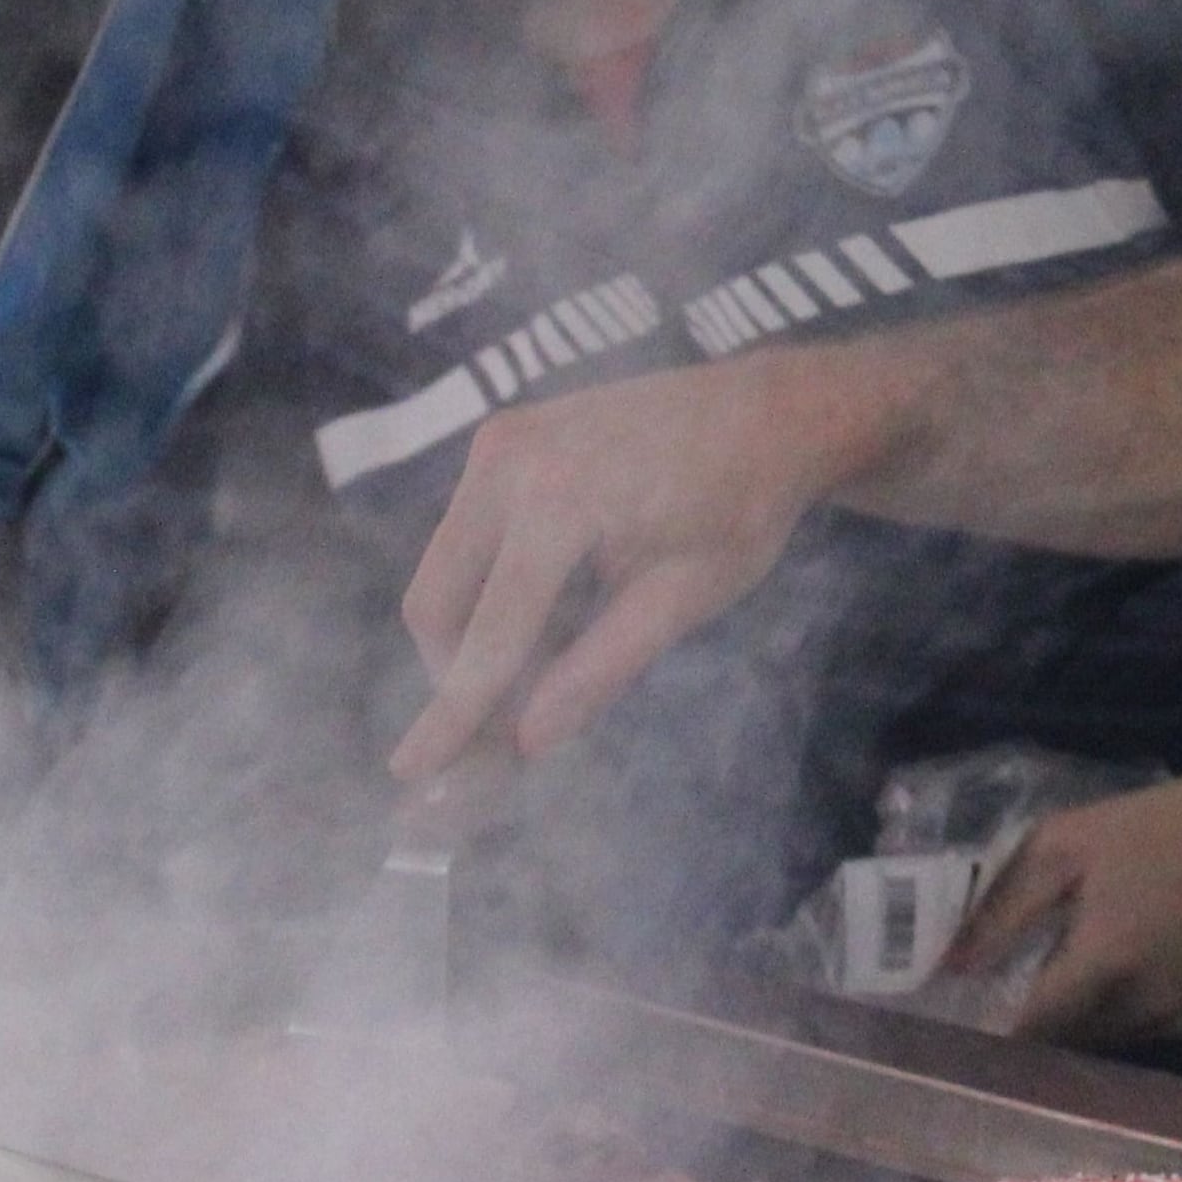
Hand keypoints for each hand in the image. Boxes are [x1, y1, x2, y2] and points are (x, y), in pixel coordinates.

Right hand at [394, 338, 899, 784]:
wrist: (769, 410)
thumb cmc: (743, 506)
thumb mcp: (683, 597)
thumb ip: (599, 669)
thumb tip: (526, 739)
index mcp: (563, 498)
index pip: (492, 633)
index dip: (453, 713)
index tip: (412, 772)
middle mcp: (512, 460)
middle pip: (437, 601)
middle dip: (456, 673)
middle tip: (505, 729)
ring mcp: (501, 439)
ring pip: (443, 570)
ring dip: (473, 633)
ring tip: (550, 663)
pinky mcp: (503, 434)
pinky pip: (466, 533)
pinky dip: (490, 587)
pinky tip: (556, 610)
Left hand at [953, 754, 1181, 1048]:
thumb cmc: (1154, 825)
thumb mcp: (1066, 843)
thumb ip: (1004, 908)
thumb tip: (951, 967)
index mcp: (1104, 963)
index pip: (1024, 1028)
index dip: (983, 1026)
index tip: (951, 1013)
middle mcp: (1139, 1009)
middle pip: (1056, 1041)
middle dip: (1022, 1021)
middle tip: (993, 987)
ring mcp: (1172, 1019)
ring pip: (1092, 1042)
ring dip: (1064, 1020)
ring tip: (1043, 976)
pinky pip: (1128, 1033)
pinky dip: (1103, 1016)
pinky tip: (1097, 974)